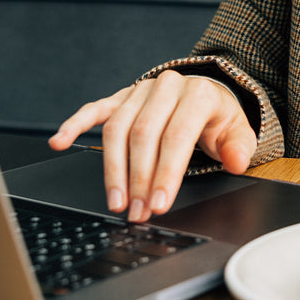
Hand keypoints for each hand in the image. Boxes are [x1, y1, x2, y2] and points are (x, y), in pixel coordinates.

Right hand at [48, 70, 256, 222]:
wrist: (205, 92)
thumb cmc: (217, 117)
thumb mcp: (237, 131)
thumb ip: (239, 147)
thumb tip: (237, 161)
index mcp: (198, 94)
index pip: (176, 137)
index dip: (165, 173)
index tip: (158, 203)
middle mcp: (167, 87)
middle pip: (144, 136)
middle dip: (139, 179)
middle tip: (137, 212)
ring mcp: (140, 90)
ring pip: (117, 129)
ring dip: (113, 169)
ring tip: (116, 201)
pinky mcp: (121, 96)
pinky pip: (95, 109)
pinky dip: (75, 124)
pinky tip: (60, 141)